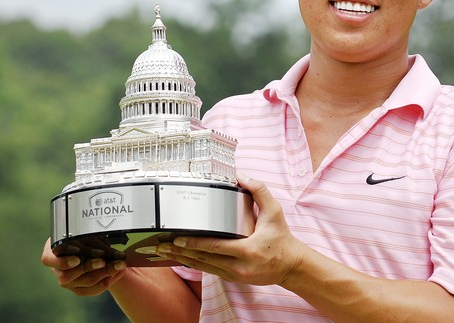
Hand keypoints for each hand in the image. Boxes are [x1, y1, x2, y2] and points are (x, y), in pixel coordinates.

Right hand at [41, 238, 126, 295]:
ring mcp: (68, 282)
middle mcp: (57, 271)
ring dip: (104, 273)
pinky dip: (109, 280)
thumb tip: (114, 250)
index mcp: (51, 253)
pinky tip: (119, 272)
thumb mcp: (85, 236)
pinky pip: (94, 290)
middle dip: (89, 267)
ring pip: (85, 282)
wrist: (85, 249)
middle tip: (103, 261)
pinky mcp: (79, 289)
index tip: (77, 258)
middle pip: (69, 275)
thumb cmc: (81, 238)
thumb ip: (95, 242)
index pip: (48, 260)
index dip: (62, 261)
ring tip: (118, 265)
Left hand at [155, 172, 304, 285]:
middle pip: (203, 260)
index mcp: (248, 249)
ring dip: (183, 260)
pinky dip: (194, 264)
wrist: (291, 265)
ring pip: (203, 268)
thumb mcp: (274, 211)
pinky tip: (182, 258)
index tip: (177, 239)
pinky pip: (210, 271)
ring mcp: (235, 275)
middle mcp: (239, 266)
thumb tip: (241, 175)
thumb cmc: (282, 238)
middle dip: (180, 253)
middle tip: (162, 246)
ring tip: (165, 253)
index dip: (194, 244)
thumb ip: (259, 191)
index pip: (215, 247)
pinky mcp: (234, 278)